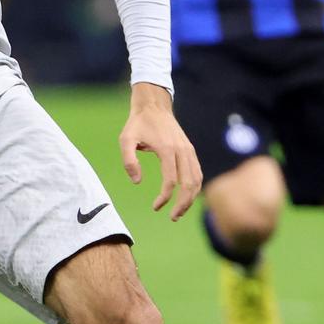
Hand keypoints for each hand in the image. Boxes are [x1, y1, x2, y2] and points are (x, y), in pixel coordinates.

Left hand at [119, 83, 202, 220]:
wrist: (154, 106)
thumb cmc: (138, 124)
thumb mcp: (125, 139)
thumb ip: (129, 161)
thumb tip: (137, 182)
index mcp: (167, 149)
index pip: (171, 181)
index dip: (165, 197)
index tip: (155, 207)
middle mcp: (182, 150)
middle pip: (189, 183)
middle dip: (183, 204)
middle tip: (173, 217)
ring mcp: (189, 150)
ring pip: (197, 179)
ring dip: (191, 198)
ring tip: (180, 212)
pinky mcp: (190, 150)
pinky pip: (198, 172)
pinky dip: (195, 187)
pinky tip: (187, 197)